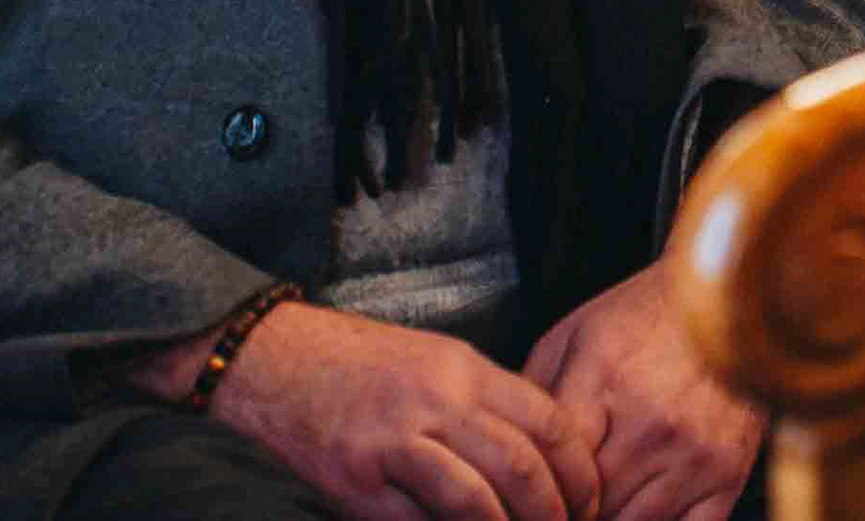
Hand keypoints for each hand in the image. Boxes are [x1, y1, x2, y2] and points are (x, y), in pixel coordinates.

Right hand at [202, 296, 604, 520]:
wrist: (274, 359)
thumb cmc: (360, 365)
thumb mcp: (435, 362)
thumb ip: (484, 403)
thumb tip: (539, 456)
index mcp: (464, 369)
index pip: (547, 418)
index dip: (578, 468)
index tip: (590, 501)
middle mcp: (436, 401)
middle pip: (520, 463)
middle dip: (554, 511)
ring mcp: (393, 442)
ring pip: (475, 498)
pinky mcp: (355, 482)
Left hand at [526, 256, 765, 520]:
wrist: (725, 296)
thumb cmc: (643, 317)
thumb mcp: (573, 337)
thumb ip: (534, 397)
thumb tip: (506, 452)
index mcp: (604, 381)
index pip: (556, 471)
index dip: (539, 491)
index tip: (532, 493)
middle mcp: (652, 424)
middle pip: (592, 507)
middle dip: (570, 509)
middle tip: (564, 500)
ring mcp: (695, 454)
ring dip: (611, 519)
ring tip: (600, 501)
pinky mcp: (729, 472)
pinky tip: (640, 511)